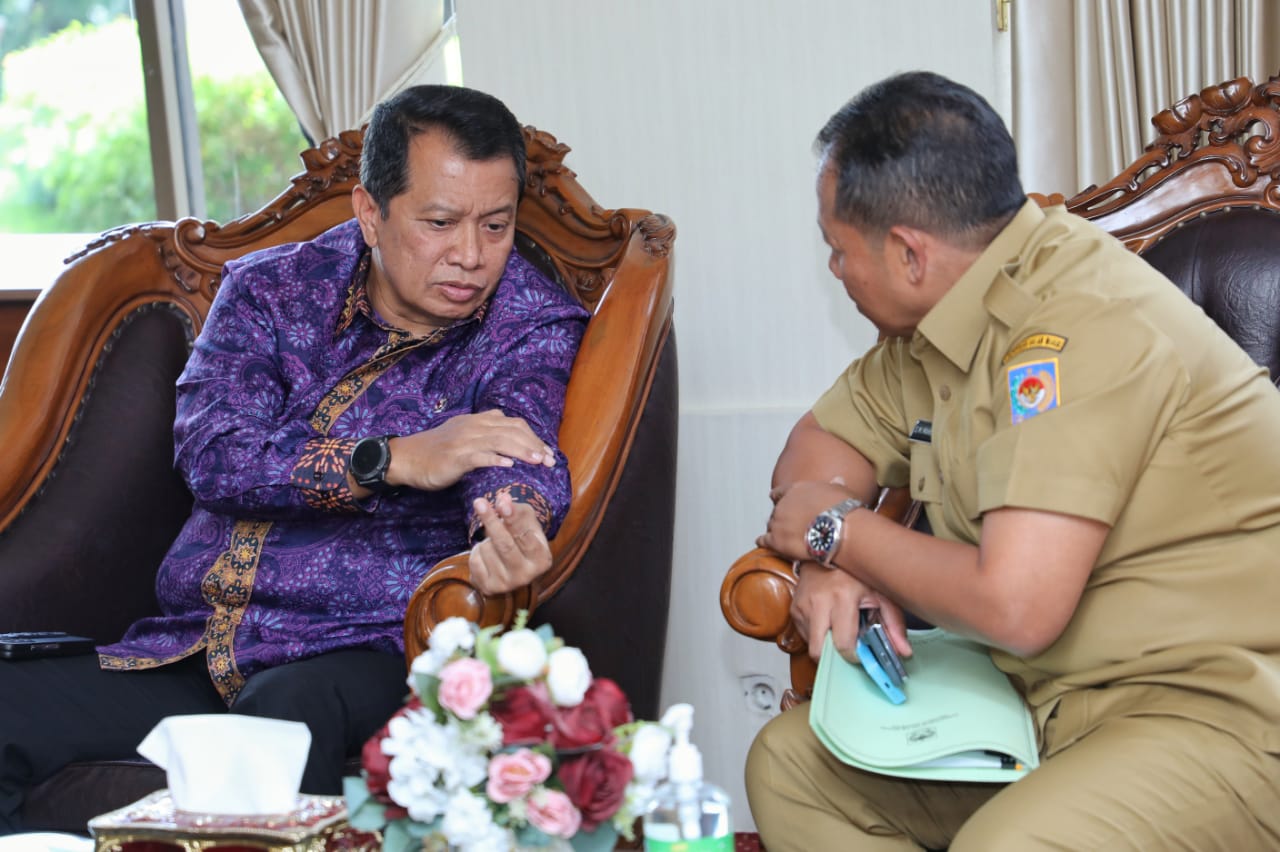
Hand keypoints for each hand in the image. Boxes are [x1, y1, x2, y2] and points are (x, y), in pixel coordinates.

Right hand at [387, 410, 555, 490]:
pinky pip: (479, 456)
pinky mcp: (455, 457)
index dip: (533, 437)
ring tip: (538, 461)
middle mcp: (474, 426)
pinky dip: (495, 460)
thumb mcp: (463, 434)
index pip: (513, 424)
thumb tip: (508, 436)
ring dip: (522, 451)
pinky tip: (509, 466)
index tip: (548, 452)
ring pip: (500, 441)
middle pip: (512, 431)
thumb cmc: (436, 451)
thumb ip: (484, 432)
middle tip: (550, 461)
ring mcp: (464, 440)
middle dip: (534, 444)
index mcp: (478, 421)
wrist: (407, 458)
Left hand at [468, 492, 551, 594]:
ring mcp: (507, 584)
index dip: (513, 518)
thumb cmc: (522, 539)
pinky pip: (475, 560)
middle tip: (478, 502)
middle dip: (491, 521)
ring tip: (496, 544)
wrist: (513, 568)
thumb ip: (516, 510)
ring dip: (486, 539)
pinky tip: (487, 555)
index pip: (525, 536)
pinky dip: (477, 552)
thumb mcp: (527, 522)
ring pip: (487, 549)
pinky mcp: (488, 588)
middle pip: (504, 544)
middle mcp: (526, 576)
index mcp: (542, 559)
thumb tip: (503, 499)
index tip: (502, 504)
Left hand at [757, 479, 856, 563]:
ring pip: (770, 525)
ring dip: (775, 530)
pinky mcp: (776, 540)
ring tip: (782, 536)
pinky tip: (762, 543)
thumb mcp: (840, 491)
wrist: (839, 529)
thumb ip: (833, 485)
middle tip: (789, 524)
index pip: (780, 492)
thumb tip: (837, 480)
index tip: (776, 499)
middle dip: (781, 517)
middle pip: (776, 511)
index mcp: (796, 490)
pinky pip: (764, 541)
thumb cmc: (842, 511)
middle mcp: (783, 504)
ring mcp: (778, 522)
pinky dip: (763, 542)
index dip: (778, 497)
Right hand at [791, 563, 912, 662]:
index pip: (843, 644)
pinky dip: (817, 634)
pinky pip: (805, 634)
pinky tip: (828, 621)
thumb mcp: (881, 593)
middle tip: (848, 648)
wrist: (828, 549)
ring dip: (826, 644)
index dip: (854, 656)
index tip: (861, 653)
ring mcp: (802, 605)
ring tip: (839, 628)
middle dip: (834, 656)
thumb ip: (894, 624)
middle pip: (819, 651)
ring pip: (811, 644)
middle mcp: (818, 602)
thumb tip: (904, 653)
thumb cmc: (857, 573)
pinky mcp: (794, 608)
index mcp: (842, 597)